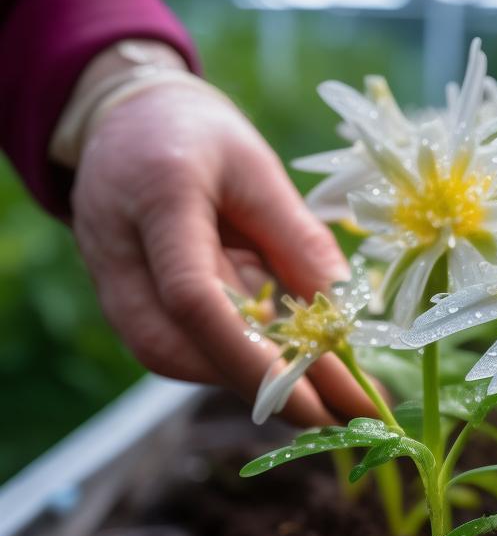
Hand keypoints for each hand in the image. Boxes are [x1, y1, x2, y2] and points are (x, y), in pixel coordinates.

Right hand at [71, 79, 375, 425]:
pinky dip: (234, 359)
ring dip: (254, 380)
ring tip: (330, 394)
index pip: (195, 298)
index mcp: (158, 201)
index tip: (320, 402)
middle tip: (348, 414)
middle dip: (268, 389)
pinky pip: (179, 346)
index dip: (255, 358)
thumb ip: (299, 240)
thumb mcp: (259, 168)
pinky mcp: (122, 303)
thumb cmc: (198, 133)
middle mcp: (118, 254)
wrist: (122, 120)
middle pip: (182, 347)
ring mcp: (110, 283)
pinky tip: (286, 363)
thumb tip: (346, 316)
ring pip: (179, 359)